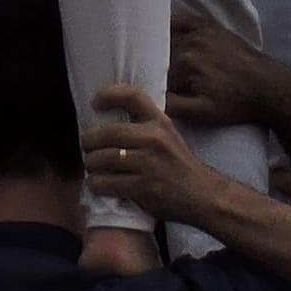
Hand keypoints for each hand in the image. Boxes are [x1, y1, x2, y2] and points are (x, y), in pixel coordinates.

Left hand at [81, 84, 218, 221]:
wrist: (204, 195)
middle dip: (89, 142)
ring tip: (92, 167)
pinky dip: (97, 184)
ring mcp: (149, 163)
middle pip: (108, 133)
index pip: (132, 96)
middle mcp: (154, 139)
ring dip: (91, 164)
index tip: (94, 103)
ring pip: (103, 159)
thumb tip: (108, 123)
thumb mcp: (168, 136)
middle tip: (86, 148)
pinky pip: (108, 183)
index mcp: (160, 122)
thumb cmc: (180, 166)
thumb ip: (145, 126)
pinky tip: (98, 184)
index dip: (109, 95)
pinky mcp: (144, 187)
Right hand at [164, 12, 271, 127]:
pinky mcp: (211, 26)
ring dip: (166, 51)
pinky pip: (185, 20)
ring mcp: (201, 31)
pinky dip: (174, 23)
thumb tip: (150, 99)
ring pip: (172, 40)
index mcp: (184, 64)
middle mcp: (189, 43)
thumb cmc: (235, 103)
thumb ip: (173, 106)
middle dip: (162, 69)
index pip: (159, 75)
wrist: (268, 86)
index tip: (160, 92)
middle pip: (164, 57)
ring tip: (164, 63)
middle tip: (166, 81)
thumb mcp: (203, 113)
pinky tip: (167, 29)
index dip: (159, 85)